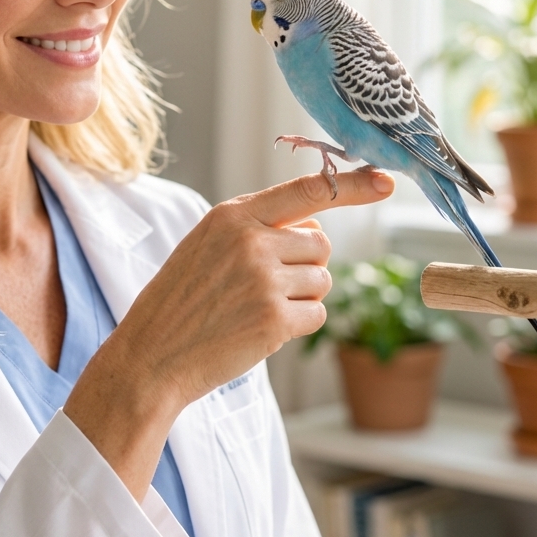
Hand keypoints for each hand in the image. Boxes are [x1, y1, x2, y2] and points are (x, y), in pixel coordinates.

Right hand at [64, 167, 393, 498]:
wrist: (151, 355)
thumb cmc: (180, 301)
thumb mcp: (206, 245)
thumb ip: (256, 228)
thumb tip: (315, 228)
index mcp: (232, 215)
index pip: (307, 190)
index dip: (353, 186)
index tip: (385, 181)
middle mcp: (251, 241)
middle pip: (320, 244)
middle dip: (305, 265)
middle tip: (264, 285)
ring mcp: (264, 280)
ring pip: (322, 280)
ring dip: (301, 298)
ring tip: (256, 308)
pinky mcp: (274, 319)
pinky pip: (316, 314)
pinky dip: (297, 325)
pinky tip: (259, 329)